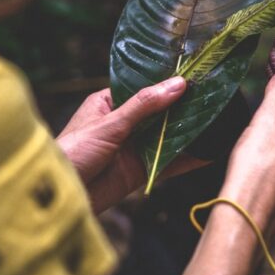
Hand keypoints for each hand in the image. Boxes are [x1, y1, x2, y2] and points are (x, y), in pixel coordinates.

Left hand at [57, 77, 207, 212]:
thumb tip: (177, 84)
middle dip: (183, 107)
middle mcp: (123, 124)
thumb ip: (144, 105)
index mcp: (109, 103)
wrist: (56, 199)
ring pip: (166, 137)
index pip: (145, 88)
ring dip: (188, 132)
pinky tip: (208, 153)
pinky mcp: (139, 171)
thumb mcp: (109, 125)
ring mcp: (132, 148)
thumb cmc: (71, 153)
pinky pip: (168, 163)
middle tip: (214, 97)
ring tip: (218, 120)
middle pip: (160, 113)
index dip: (168, 83)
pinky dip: (187, 159)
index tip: (194, 75)